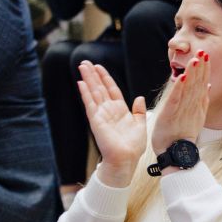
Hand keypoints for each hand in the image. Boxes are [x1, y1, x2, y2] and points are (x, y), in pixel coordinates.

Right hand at [77, 61, 146, 185]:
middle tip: (85, 62)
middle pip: (100, 88)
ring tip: (82, 66)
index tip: (100, 67)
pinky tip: (81, 83)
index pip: (112, 90)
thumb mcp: (140, 125)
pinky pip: (89, 103)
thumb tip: (139, 97)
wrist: (126, 159)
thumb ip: (138, 111)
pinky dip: (85, 93)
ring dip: (88, 79)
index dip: (106, 78)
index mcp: (120, 110)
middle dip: (93, 75)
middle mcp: (109, 110)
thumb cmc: (133, 146)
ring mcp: (101, 114)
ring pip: (93, 92)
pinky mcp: (96, 120)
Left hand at [150, 50, 210, 154]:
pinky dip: (180, 88)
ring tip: (196, 59)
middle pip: (198, 83)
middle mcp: (193, 106)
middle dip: (201, 67)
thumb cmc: (182, 134)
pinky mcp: (172, 114)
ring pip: (189, 88)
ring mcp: (184, 110)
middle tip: (204, 51)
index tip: (206, 56)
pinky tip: (182, 76)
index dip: (204, 69)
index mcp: (198, 105)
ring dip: (193, 73)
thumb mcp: (195, 115)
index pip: (202, 83)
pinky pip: (177, 99)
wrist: (177, 152)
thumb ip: (201, 100)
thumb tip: (208, 85)